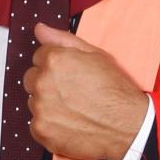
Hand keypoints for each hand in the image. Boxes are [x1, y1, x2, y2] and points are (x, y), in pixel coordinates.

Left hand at [24, 23, 147, 159]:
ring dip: (47, 104)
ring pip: (34, 102)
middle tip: (71, 93)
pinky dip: (49, 125)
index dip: (56, 65)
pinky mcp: (41, 131)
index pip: (39, 56)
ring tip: (73, 109)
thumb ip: (63, 40)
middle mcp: (42, 82)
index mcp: (54, 60)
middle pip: (31, 79)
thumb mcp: (96, 55)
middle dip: (46, 83)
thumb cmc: (115, 91)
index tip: (69, 75)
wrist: (128, 126)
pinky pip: (36, 124)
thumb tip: (40, 29)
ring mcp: (40, 108)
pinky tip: (69, 124)